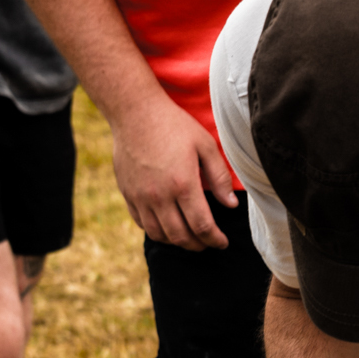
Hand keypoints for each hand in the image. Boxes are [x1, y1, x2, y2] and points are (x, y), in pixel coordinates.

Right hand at [110, 91, 237, 249]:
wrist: (135, 112)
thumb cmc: (174, 125)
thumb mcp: (205, 145)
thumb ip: (220, 177)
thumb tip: (230, 205)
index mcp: (183, 185)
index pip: (202, 226)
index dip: (214, 239)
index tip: (222, 242)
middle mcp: (159, 196)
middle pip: (181, 236)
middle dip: (198, 245)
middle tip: (208, 242)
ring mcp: (140, 197)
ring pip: (159, 234)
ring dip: (177, 242)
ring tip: (189, 237)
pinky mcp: (127, 193)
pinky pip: (142, 223)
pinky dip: (156, 231)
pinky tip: (167, 226)